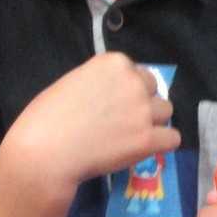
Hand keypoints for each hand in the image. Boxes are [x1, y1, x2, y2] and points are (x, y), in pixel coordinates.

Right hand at [4, 53, 180, 190]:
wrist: (44, 153)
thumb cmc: (46, 119)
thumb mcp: (73, 82)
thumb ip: (101, 82)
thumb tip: (116, 92)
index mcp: (114, 63)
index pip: (136, 72)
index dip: (125, 90)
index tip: (110, 104)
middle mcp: (133, 82)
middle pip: (153, 90)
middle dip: (141, 103)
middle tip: (120, 122)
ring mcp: (143, 111)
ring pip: (166, 112)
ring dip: (152, 123)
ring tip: (129, 137)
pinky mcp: (148, 140)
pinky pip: (172, 138)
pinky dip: (161, 144)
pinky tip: (144, 149)